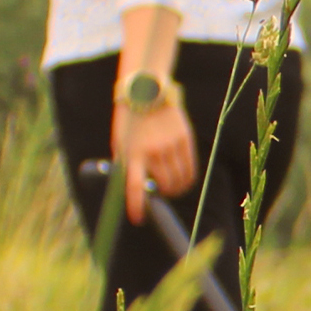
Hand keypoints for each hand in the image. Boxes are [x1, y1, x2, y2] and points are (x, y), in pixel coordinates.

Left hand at [114, 90, 197, 220]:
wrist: (146, 91)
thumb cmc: (130, 123)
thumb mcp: (121, 143)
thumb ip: (127, 165)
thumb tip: (133, 190)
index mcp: (132, 154)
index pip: (134, 187)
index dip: (136, 205)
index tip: (137, 218)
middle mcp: (152, 152)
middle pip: (165, 186)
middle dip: (164, 195)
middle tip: (161, 193)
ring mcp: (170, 145)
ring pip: (180, 180)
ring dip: (177, 189)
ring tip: (172, 187)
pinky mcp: (184, 139)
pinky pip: (190, 169)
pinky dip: (187, 179)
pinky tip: (183, 180)